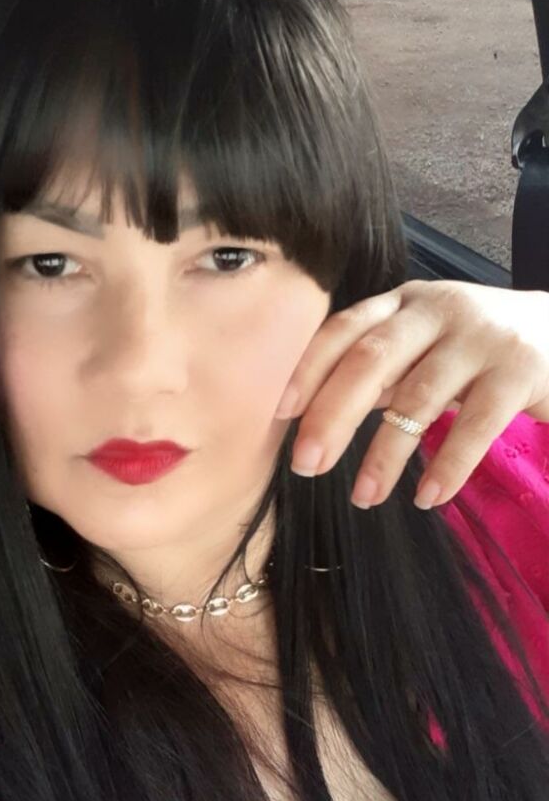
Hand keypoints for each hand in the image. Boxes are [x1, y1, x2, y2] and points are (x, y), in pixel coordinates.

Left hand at [275, 280, 548, 509]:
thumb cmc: (480, 350)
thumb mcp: (427, 345)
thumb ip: (382, 370)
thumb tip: (320, 417)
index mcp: (406, 302)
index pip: (346, 329)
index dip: (310, 369)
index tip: (281, 414)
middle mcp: (439, 310)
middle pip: (371, 359)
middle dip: (333, 414)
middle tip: (307, 464)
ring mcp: (480, 337)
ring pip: (418, 398)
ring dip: (385, 455)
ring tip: (364, 498)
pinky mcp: (519, 369)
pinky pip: (474, 425)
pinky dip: (448, 466)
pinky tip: (427, 497)